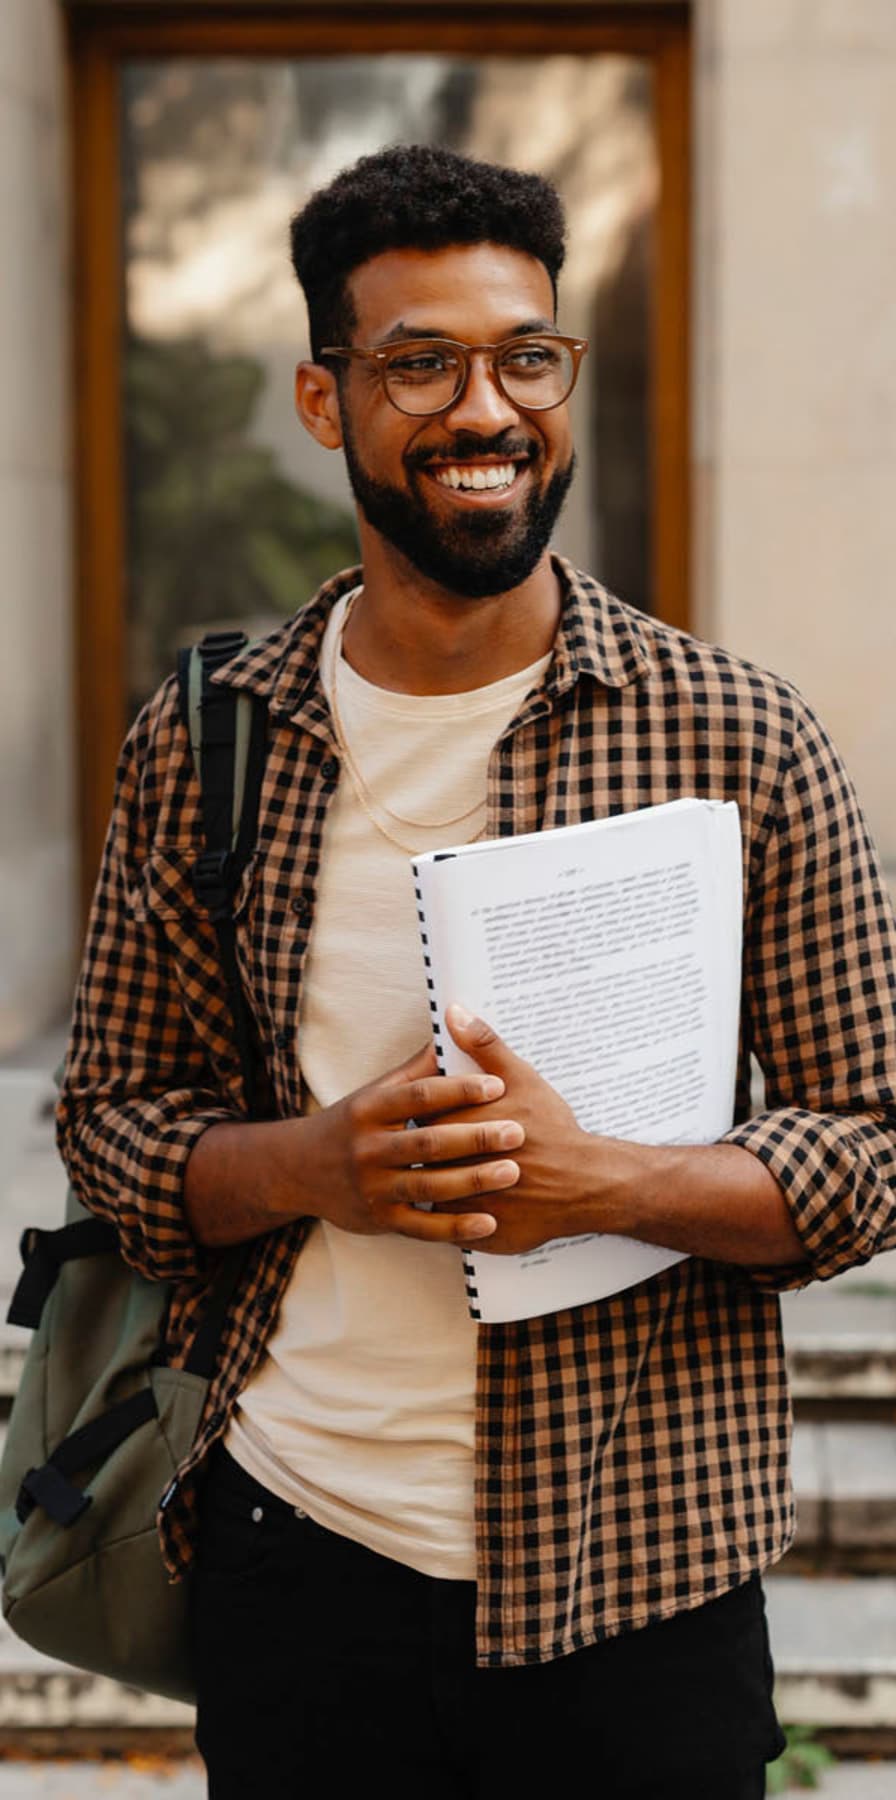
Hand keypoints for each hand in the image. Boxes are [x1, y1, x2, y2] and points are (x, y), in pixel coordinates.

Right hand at [297, 1040, 524, 1244]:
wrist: (299, 1170)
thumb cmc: (352, 1124)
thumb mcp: (376, 1092)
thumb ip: (417, 1070)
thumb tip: (455, 1029)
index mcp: (370, 1109)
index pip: (419, 1096)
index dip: (459, 1090)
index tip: (498, 1085)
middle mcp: (367, 1148)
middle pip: (427, 1142)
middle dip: (475, 1136)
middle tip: (517, 1132)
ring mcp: (372, 1187)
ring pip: (428, 1185)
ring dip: (473, 1180)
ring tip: (512, 1171)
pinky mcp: (380, 1220)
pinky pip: (423, 1227)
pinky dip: (457, 1227)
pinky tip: (489, 1222)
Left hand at [430, 1006, 595, 1254]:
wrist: (586, 1182)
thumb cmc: (552, 1128)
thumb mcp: (521, 1079)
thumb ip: (483, 1045)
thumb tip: (454, 1013)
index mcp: (456, 1127)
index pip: (420, 1118)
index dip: (428, 1115)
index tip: (440, 1114)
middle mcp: (451, 1168)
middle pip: (420, 1158)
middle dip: (427, 1151)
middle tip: (447, 1145)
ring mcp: (461, 1208)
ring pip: (430, 1196)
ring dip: (435, 1185)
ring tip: (454, 1173)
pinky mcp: (475, 1237)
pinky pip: (451, 1229)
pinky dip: (456, 1216)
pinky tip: (467, 1203)